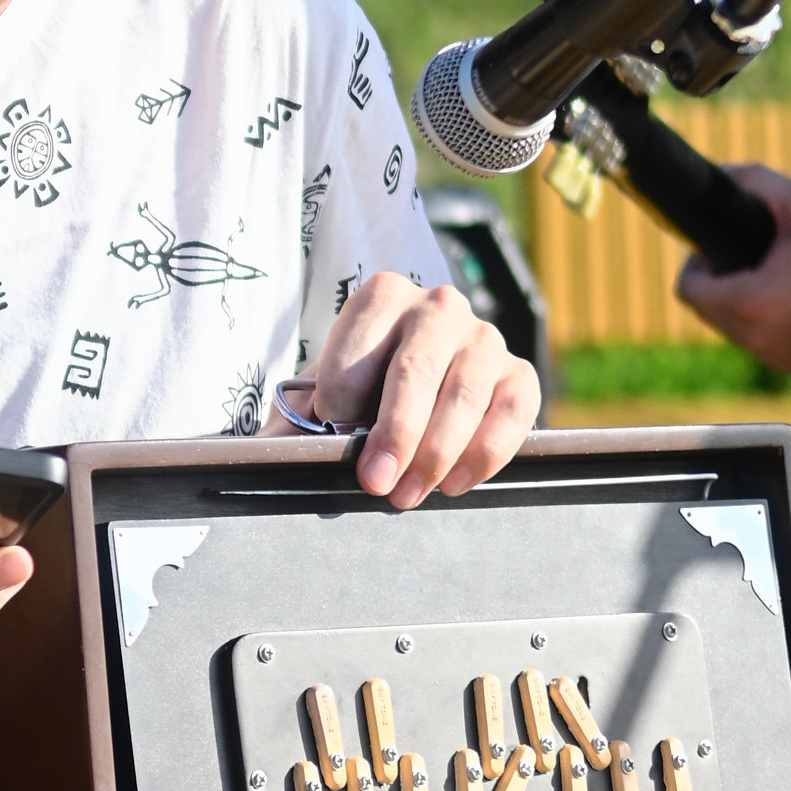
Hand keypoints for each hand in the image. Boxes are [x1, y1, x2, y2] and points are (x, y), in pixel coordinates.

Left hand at [279, 274, 539, 509]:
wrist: (415, 389)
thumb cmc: (361, 393)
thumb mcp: (320, 398)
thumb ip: (296, 422)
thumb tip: (270, 457)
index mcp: (381, 296)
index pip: (358, 351)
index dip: (340, 403)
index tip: (332, 436)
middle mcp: (438, 305)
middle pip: (416, 369)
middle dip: (395, 433)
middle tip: (375, 484)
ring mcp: (485, 337)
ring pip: (465, 393)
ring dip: (436, 453)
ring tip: (408, 495)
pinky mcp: (520, 373)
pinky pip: (514, 411)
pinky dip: (485, 453)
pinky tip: (454, 483)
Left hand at [674, 166, 790, 366]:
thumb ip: (754, 180)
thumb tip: (720, 171)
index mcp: (747, 304)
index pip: (687, 288)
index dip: (695, 261)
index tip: (720, 242)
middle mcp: (753, 338)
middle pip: (704, 309)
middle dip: (715, 280)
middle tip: (744, 252)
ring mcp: (771, 356)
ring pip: (727, 326)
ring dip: (735, 300)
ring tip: (766, 270)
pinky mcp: (789, 363)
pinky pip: (754, 339)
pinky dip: (759, 318)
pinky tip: (784, 293)